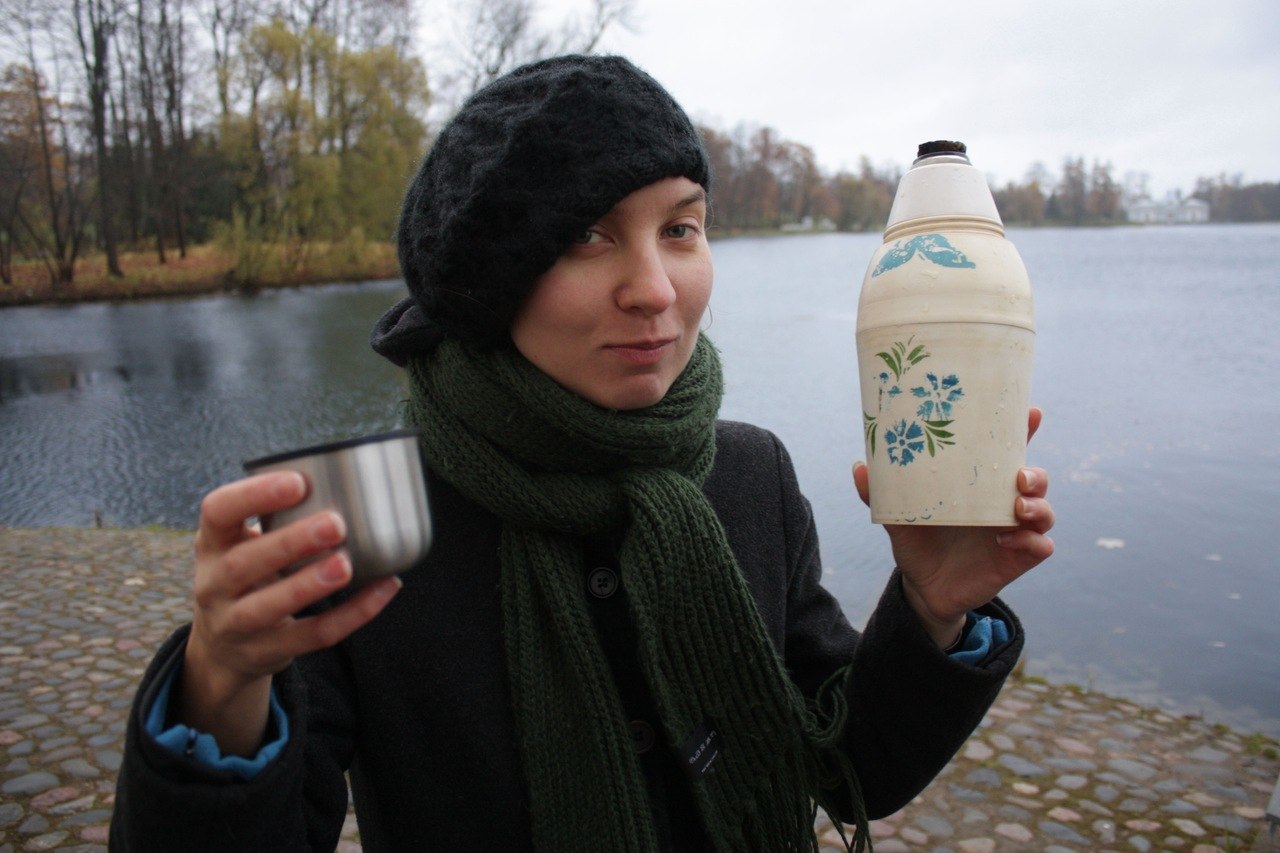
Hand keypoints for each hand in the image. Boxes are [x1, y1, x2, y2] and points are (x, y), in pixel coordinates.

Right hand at [180, 471, 400, 754]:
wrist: (222, 649)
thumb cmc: (248, 576)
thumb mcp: (242, 543)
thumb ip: (279, 517)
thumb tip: (355, 479)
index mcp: (213, 544)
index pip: (217, 512)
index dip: (253, 495)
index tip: (298, 482)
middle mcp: (215, 585)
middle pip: (244, 564)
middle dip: (290, 542)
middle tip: (335, 523)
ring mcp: (237, 624)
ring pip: (269, 607)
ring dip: (309, 584)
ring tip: (346, 563)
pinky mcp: (268, 652)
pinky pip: (313, 636)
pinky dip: (352, 614)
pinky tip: (383, 589)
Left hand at [852, 407, 1054, 646]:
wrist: (923, 587)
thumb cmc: (917, 541)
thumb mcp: (897, 516)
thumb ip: (879, 493)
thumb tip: (859, 467)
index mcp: (979, 484)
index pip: (1007, 452)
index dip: (1022, 430)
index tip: (1031, 413)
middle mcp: (1002, 502)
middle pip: (1035, 478)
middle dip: (1035, 473)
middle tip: (1019, 476)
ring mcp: (1014, 530)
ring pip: (1044, 510)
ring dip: (1038, 506)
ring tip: (1017, 508)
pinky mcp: (1018, 558)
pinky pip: (1041, 546)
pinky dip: (1030, 541)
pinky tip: (1004, 540)